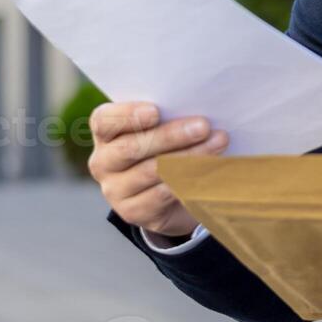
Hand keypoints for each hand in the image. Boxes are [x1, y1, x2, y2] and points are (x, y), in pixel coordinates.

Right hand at [88, 101, 228, 239]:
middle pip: (131, 147)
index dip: (128, 115)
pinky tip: (210, 169)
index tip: (156, 111)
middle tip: (204, 126)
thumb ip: (168, 116)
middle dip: (171, 135)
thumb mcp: (161, 127)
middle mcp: (103, 162)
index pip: (104, 121)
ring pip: (152, 171)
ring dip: (189, 156)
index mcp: (105, 133)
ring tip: (218, 143)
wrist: (166, 195)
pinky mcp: (132, 212)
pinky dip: (189, 180)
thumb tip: (197, 109)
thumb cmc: (165, 146)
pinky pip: (162, 195)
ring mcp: (115, 190)